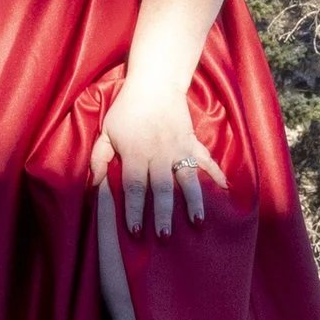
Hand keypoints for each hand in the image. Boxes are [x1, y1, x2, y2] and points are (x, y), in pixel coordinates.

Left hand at [93, 79, 225, 236]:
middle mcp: (159, 154)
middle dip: (163, 214)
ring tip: (197, 222)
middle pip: (162, 188)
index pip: (134, 187)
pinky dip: (217, 174)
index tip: (135, 231)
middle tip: (164, 237)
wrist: (155, 83)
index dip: (134, 210)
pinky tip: (225, 190)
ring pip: (188, 179)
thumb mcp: (106, 131)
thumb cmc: (127, 109)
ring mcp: (179, 149)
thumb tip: (93, 186)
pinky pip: (207, 160)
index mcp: (135, 153)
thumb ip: (98, 158)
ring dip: (193, 201)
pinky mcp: (192, 142)